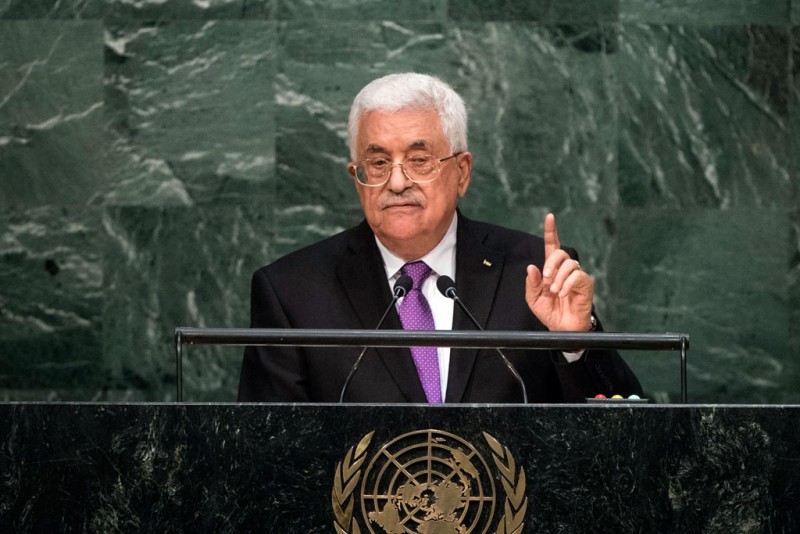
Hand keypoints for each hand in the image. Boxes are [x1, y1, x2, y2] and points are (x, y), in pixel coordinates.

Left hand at [525, 213, 593, 330]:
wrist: (561, 328)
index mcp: (551, 269)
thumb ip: (531, 283)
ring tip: (554, 292)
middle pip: (561, 252)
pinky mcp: (586, 284)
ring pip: (569, 264)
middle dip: (551, 263)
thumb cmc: (549, 312)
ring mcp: (576, 275)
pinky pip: (578, 276)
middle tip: (546, 279)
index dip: (551, 231)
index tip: (549, 217)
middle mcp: (565, 269)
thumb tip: (531, 267)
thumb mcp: (533, 299)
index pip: (552, 246)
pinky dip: (567, 284)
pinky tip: (563, 294)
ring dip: (558, 277)